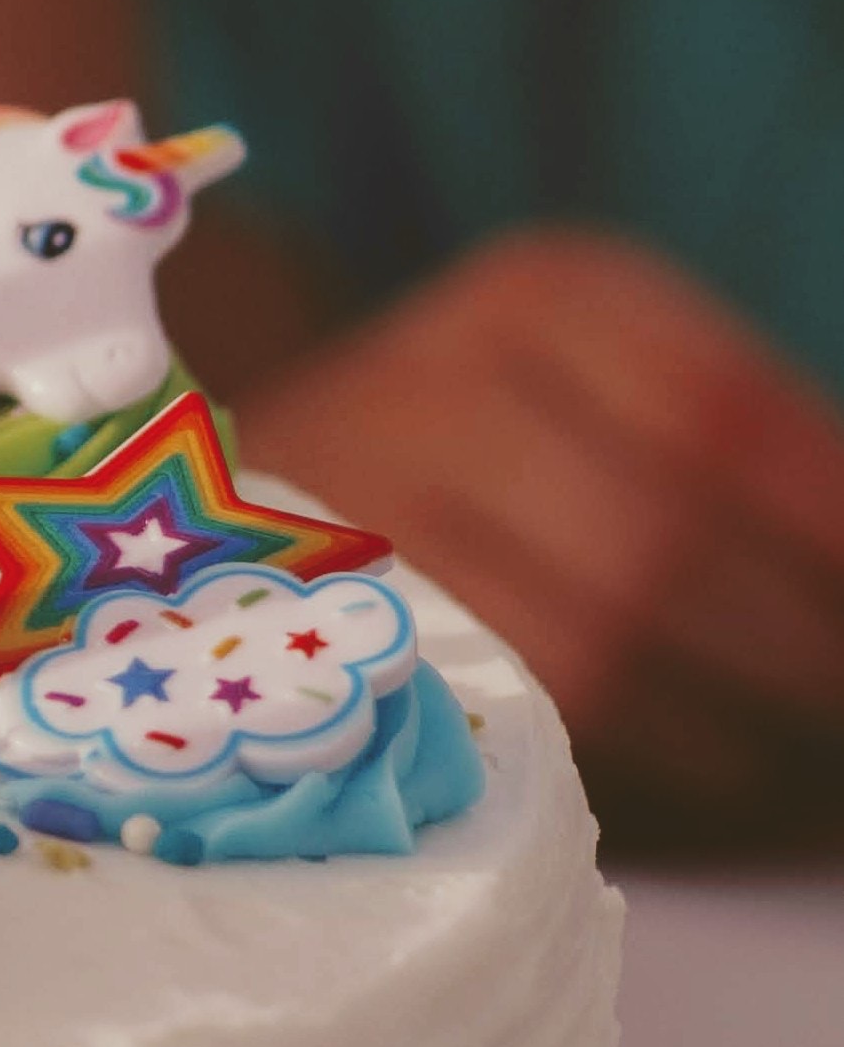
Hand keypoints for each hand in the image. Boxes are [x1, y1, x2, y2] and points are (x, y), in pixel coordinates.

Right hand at [244, 227, 843, 849]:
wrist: (261, 501)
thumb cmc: (501, 462)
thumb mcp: (616, 395)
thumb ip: (742, 459)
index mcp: (540, 294)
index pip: (717, 404)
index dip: (826, 507)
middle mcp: (434, 374)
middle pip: (658, 529)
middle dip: (796, 634)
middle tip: (843, 678)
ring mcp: (363, 494)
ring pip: (595, 625)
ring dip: (737, 704)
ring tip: (802, 725)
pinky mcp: (341, 612)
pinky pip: (519, 692)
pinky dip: (650, 739)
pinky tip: (716, 751)